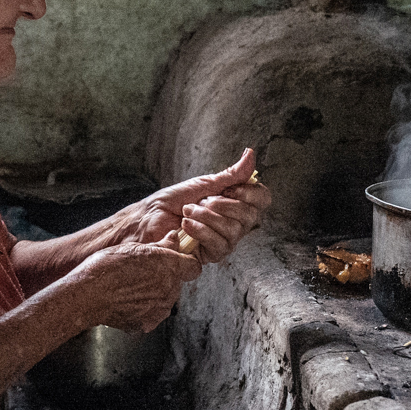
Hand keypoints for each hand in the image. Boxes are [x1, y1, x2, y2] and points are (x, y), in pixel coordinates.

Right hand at [66, 239, 203, 332]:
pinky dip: (144, 308)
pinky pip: (152, 313)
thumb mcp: (133, 248)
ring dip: (154, 292)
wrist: (86, 295)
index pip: (193, 267)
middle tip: (143, 271)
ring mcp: (158, 309)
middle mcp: (168, 289)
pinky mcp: (147, 323)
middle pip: (177, 283)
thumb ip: (160, 246)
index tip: (176, 259)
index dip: (185, 262)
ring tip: (131, 286)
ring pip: (165, 299)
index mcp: (168, 267)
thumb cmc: (105, 268)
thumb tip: (174, 239)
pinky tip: (127, 300)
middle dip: (165, 277)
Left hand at [122, 148, 271, 265]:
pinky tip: (186, 226)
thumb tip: (250, 154)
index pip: (262, 199)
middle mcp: (234, 223)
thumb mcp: (204, 184)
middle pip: (251, 216)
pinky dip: (201, 231)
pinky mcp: (211, 255)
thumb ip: (230, 175)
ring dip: (207, 217)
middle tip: (201, 201)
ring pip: (234, 231)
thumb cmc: (172, 201)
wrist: (148, 219)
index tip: (230, 189)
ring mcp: (224, 240)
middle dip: (222, 205)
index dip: (251, 193)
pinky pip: (220, 245)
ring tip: (188, 211)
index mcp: (235, 203)